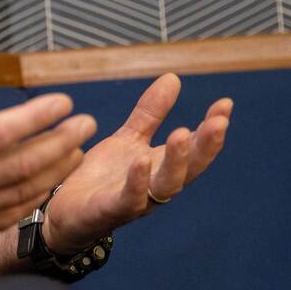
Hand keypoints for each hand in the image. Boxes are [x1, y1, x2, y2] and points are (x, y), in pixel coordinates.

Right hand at [0, 31, 96, 264]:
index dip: (36, 118)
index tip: (61, 102)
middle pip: (23, 164)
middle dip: (60, 142)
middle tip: (86, 123)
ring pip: (20, 193)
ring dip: (54, 171)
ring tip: (78, 151)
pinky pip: (6, 216)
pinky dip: (32, 200)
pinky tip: (46, 186)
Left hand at [40, 74, 231, 254]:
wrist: (64, 211)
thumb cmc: (101, 177)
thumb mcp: (128, 139)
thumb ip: (150, 113)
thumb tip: (173, 78)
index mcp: (161, 167)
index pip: (195, 148)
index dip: (212, 129)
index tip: (225, 104)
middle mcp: (155, 186)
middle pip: (190, 168)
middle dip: (206, 146)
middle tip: (219, 122)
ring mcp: (136, 200)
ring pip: (166, 185)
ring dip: (177, 161)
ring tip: (182, 134)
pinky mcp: (110, 210)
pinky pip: (129, 198)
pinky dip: (137, 181)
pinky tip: (141, 160)